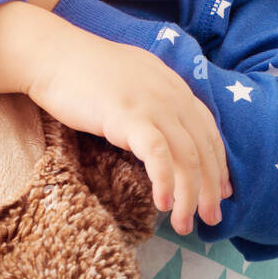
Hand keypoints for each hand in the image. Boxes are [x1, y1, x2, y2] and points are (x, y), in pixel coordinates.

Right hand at [25, 24, 232, 235]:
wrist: (54, 54)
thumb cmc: (87, 72)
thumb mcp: (136, 82)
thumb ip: (155, 101)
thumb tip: (164, 131)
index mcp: (176, 88)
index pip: (209, 131)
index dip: (219, 164)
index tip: (223, 192)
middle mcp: (173, 96)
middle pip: (204, 149)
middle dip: (211, 189)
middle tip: (211, 219)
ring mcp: (153, 105)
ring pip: (186, 157)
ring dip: (190, 196)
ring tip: (185, 224)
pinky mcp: (129, 115)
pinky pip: (158, 153)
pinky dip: (165, 181)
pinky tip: (163, 203)